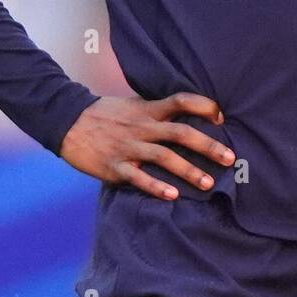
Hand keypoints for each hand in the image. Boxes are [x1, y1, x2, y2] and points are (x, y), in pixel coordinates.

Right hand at [59, 91, 235, 199]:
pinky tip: (173, 195)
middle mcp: (142, 127)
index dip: (203, 106)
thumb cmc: (104, 114)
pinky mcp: (115, 166)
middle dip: (208, 146)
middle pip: (181, 133)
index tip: (221, 117)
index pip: (181, 101)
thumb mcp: (132, 104)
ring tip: (208, 183)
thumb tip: (184, 114)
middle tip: (230, 158)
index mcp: (148, 109)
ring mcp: (129, 147)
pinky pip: (139, 178)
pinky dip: (156, 187)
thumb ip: (156, 110)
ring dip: (189, 170)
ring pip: (164, 158)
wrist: (67, 121)